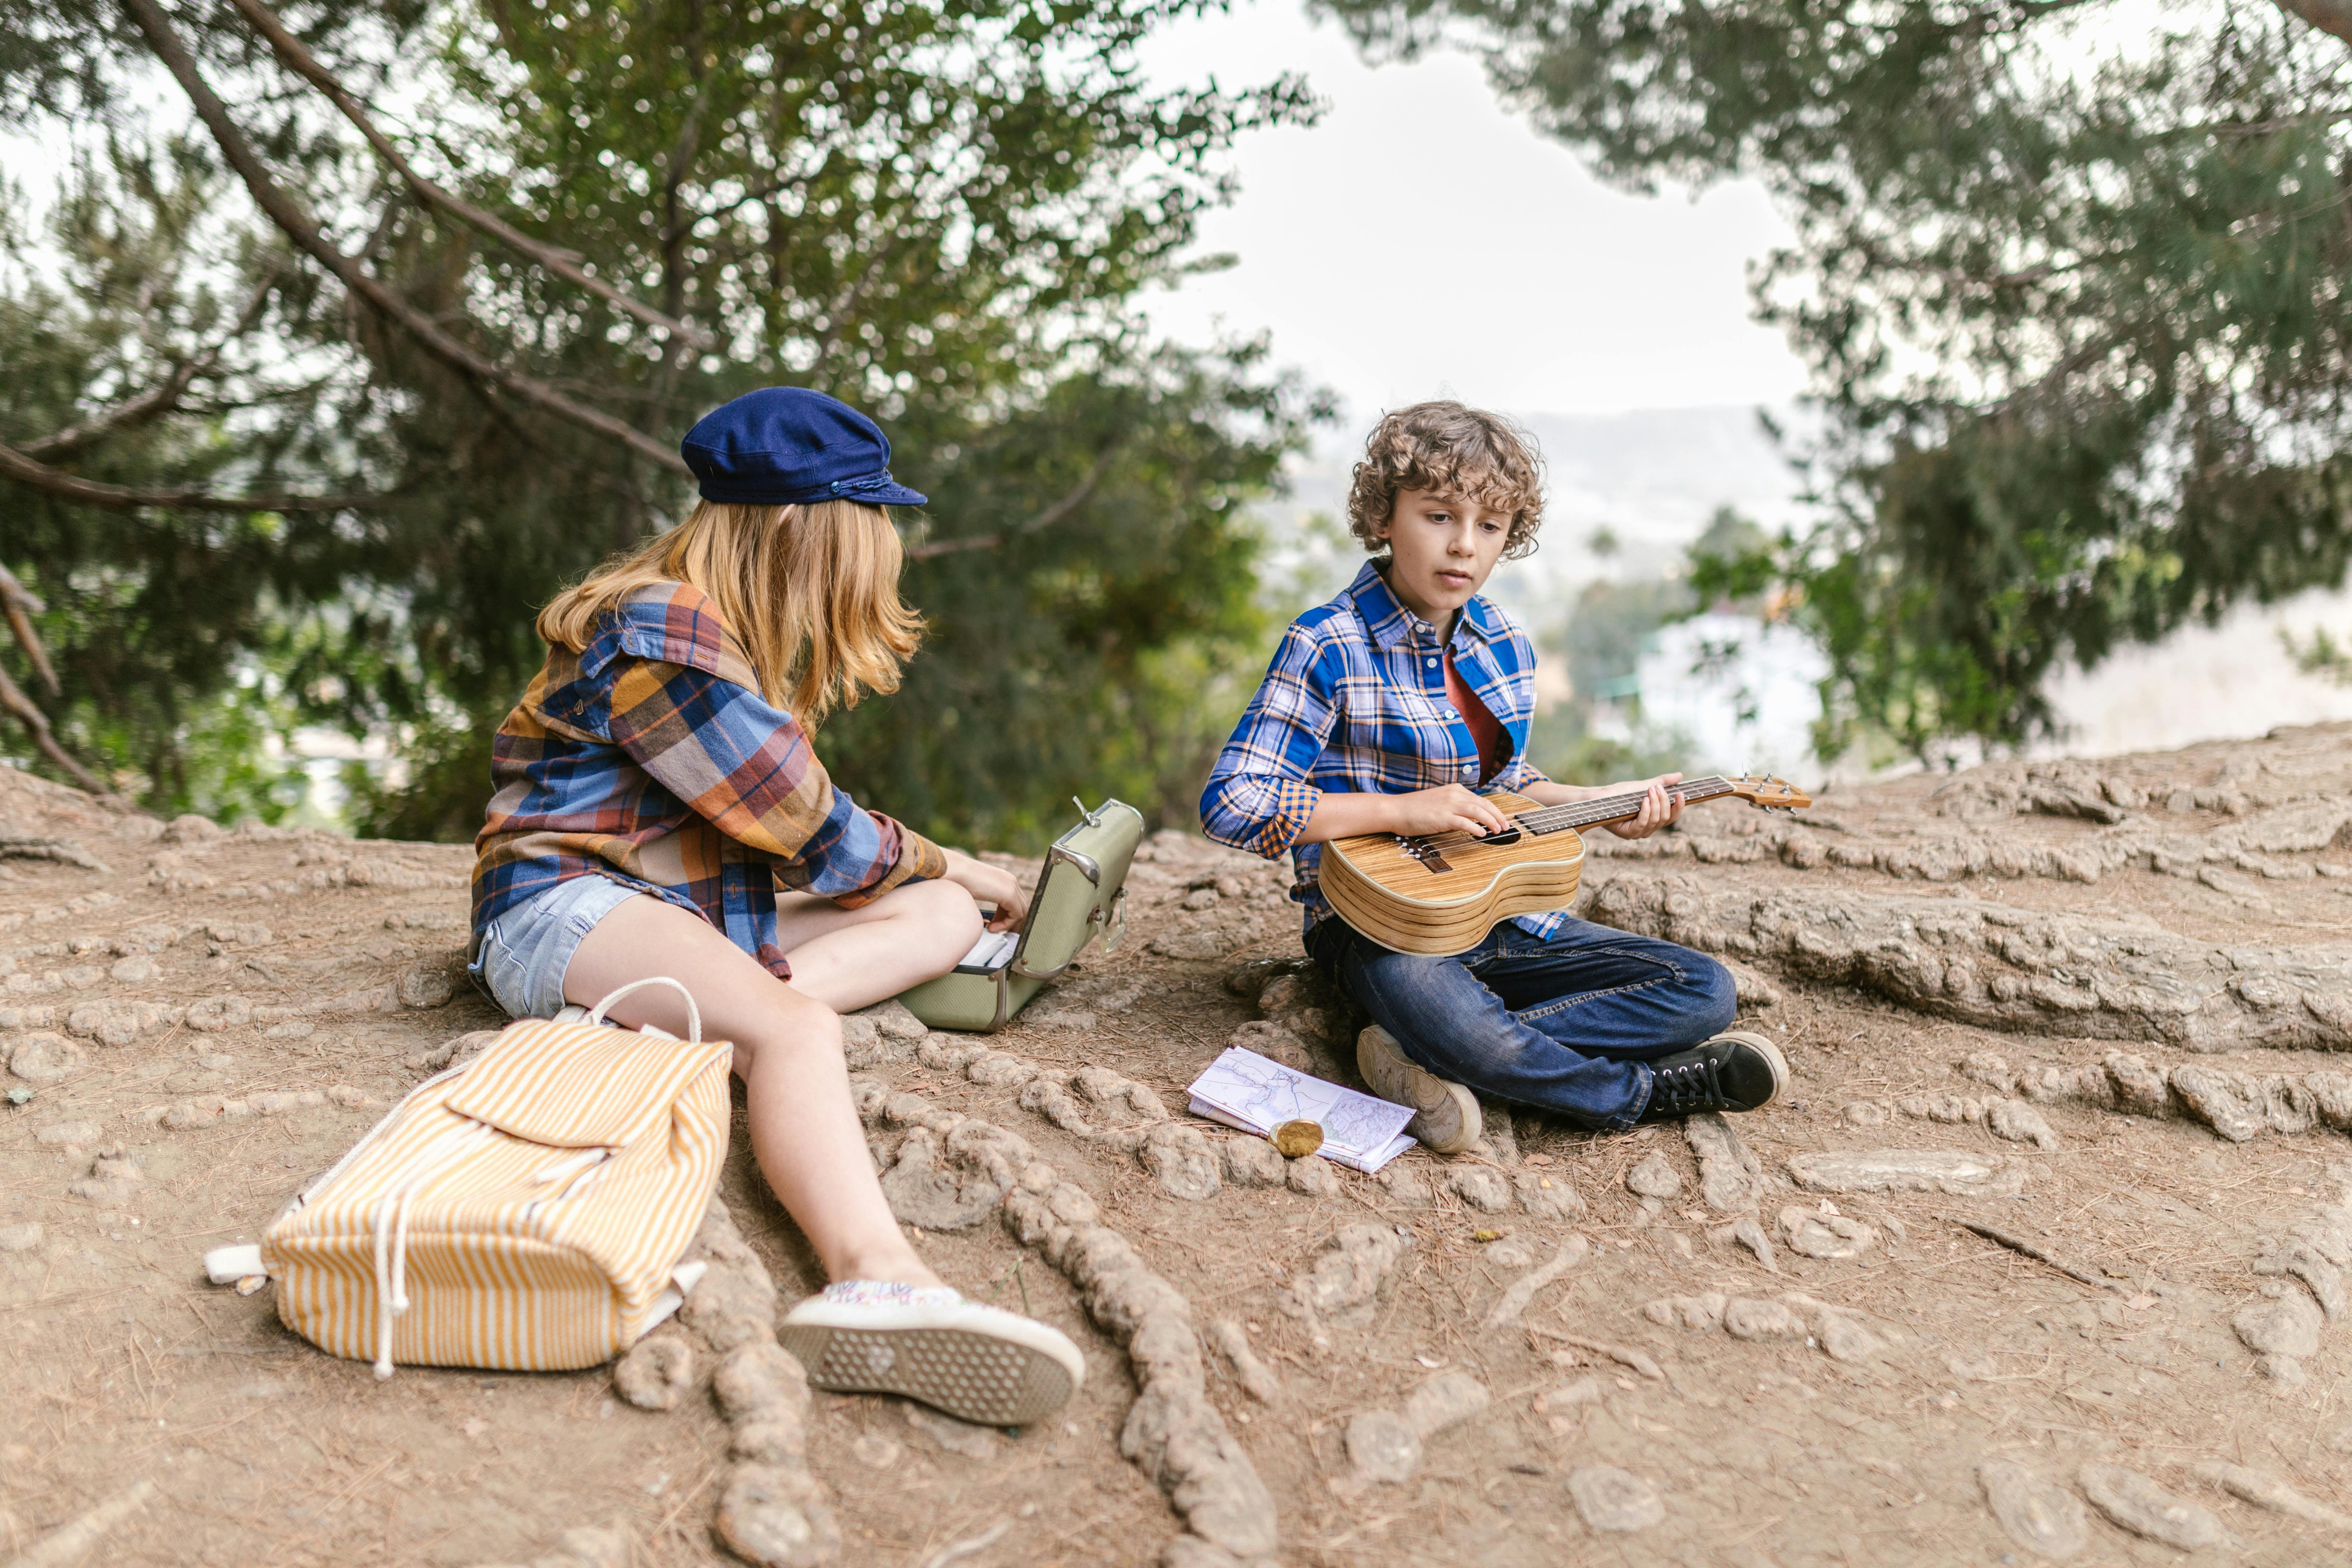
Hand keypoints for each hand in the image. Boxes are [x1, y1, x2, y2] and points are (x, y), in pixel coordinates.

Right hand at [942, 850, 1027, 930]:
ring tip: (992, 930)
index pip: (1015, 901)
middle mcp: (1011, 881)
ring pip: (1021, 912)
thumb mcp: (977, 890)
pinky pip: (1016, 915)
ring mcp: (1012, 886)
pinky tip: (991, 928)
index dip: (1006, 916)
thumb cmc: (959, 879)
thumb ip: (986, 898)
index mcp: (1004, 878)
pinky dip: (1006, 925)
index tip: (993, 924)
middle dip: (1009, 921)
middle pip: (1021, 907)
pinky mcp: (1009, 894)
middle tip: (996, 930)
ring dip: (1008, 925)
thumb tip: (986, 915)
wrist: (955, 871)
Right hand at [1382, 784, 1513, 839]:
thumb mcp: (1438, 802)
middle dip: (1498, 816)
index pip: (1481, 800)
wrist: (1396, 810)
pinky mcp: (1443, 817)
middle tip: (1507, 826)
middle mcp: (1454, 794)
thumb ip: (1454, 806)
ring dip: (1492, 821)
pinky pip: (1466, 823)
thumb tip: (1469, 817)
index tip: (1501, 819)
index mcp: (1454, 790)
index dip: (1494, 810)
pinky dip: (1477, 828)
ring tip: (1499, 831)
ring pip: (1479, 811)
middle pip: (1484, 804)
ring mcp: (1449, 805)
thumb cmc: (1414, 809)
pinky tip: (1482, 834)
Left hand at [1604, 773, 1684, 839]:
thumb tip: (1680, 776)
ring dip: (1655, 803)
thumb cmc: (1621, 793)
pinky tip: (1644, 800)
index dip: (1679, 806)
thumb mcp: (1644, 786)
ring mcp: (1639, 833)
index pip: (1672, 816)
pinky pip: (1643, 824)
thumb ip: (1661, 782)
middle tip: (1657, 788)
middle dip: (1664, 801)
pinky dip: (1646, 811)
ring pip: (1656, 820)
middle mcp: (1648, 828)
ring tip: (1650, 790)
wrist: (1601, 797)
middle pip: (1666, 818)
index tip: (1681, 793)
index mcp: (1654, 819)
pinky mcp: (1628, 833)